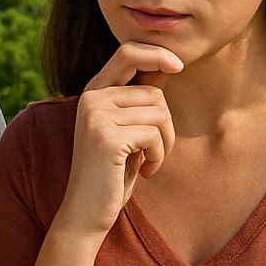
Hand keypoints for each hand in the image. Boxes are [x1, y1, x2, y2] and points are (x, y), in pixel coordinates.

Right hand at [54, 42, 182, 238]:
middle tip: (156, 151)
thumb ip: (140, 99)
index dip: (158, 53)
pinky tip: (146, 172)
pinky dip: (159, 156)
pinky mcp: (106, 137)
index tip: (179, 66)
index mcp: (93, 92)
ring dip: (164, 143)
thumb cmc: (112, 173)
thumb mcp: (128, 130)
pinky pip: (154, 134)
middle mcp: (90, 98)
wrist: (86, 213)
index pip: (128, 51)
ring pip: (158, 112)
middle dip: (166, 124)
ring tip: (149, 163)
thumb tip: (169, 64)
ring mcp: (96, 116)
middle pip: (154, 92)